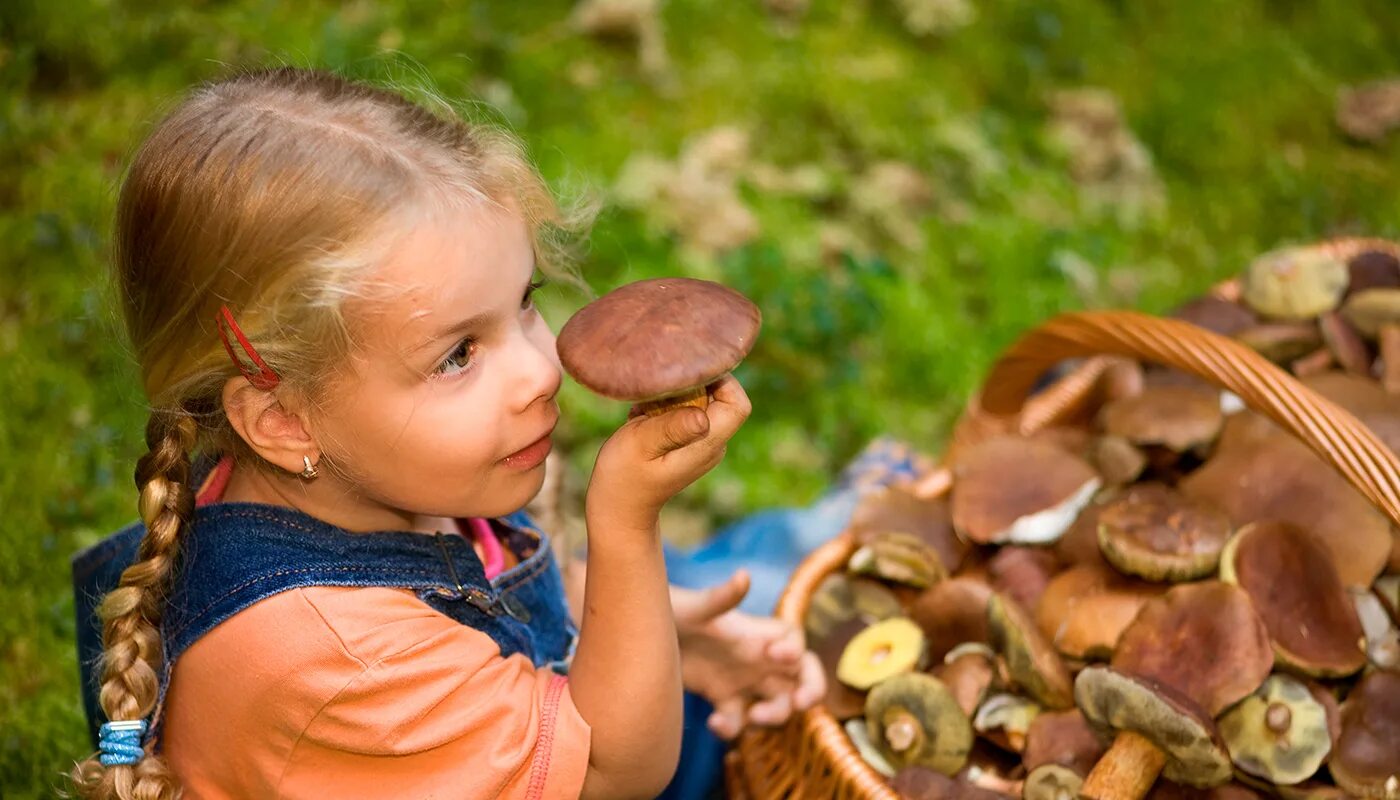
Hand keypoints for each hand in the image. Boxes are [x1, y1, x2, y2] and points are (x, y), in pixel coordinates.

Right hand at [586, 375, 750, 531]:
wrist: (618, 508)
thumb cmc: (623, 477)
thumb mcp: (640, 446)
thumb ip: (671, 428)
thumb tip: (703, 416)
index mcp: (707, 444)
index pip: (737, 403)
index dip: (720, 380)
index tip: (686, 372)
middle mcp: (713, 444)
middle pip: (723, 397)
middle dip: (694, 382)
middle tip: (658, 388)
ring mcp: (702, 443)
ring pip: (704, 401)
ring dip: (676, 394)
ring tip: (646, 407)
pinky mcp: (688, 441)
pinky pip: (688, 410)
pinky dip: (667, 405)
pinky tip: (644, 416)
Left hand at [672, 569, 825, 740]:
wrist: (637, 632)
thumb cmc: (670, 610)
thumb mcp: (695, 607)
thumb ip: (721, 597)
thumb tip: (744, 576)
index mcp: (754, 633)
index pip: (794, 641)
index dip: (798, 651)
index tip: (779, 656)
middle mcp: (755, 657)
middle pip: (800, 676)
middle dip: (809, 691)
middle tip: (798, 704)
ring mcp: (740, 680)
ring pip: (776, 703)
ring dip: (773, 716)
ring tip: (750, 717)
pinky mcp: (720, 698)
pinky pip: (739, 720)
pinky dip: (733, 728)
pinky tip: (712, 724)